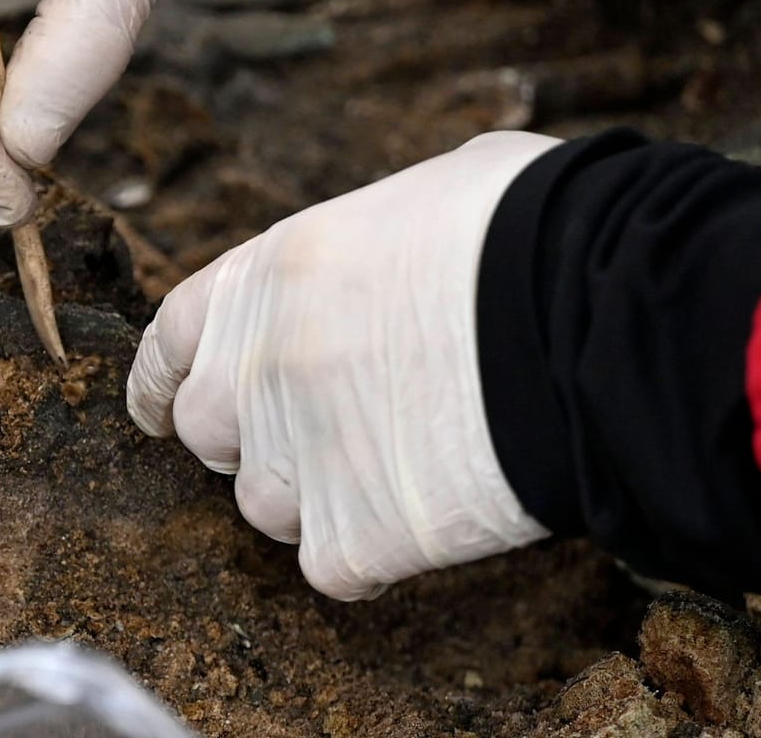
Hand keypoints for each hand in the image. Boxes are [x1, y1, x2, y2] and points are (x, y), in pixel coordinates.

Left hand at [127, 132, 563, 598]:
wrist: (593, 314)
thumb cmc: (534, 228)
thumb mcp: (425, 195)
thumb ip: (366, 247)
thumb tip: (392, 260)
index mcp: (268, 275)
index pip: (171, 341)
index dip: (168, 379)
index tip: (166, 406)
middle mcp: (259, 367)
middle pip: (208, 432)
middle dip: (252, 437)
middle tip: (328, 431)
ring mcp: (297, 457)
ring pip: (265, 507)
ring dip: (317, 497)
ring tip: (401, 466)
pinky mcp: (353, 536)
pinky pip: (335, 565)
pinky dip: (376, 553)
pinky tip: (435, 512)